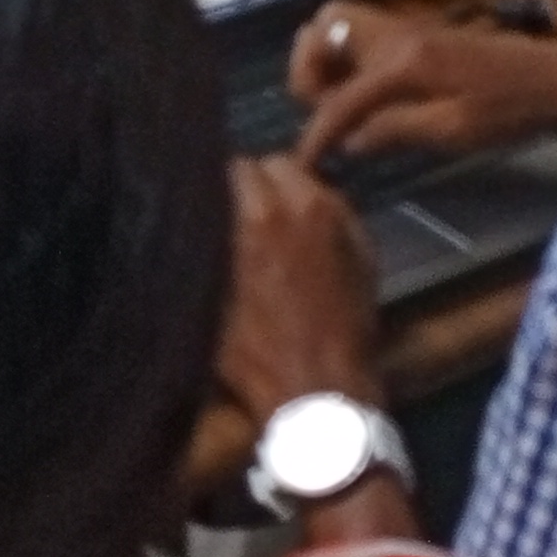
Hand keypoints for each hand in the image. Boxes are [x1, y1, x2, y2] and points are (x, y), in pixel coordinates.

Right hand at [221, 155, 382, 419]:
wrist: (321, 392)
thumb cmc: (254, 356)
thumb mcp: (207, 298)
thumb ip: (204, 244)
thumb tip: (190, 216)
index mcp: (260, 216)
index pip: (235, 165)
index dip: (219, 184)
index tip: (212, 203)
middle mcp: (305, 206)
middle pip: (274, 164)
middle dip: (257, 184)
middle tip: (242, 217)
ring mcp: (342, 224)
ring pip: (309, 184)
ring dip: (289, 198)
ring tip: (274, 234)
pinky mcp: (366, 245)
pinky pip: (336, 211)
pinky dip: (318, 220)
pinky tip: (305, 253)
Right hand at [290, 0, 556, 163]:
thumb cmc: (510, 112)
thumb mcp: (453, 132)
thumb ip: (395, 130)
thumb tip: (349, 141)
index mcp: (405, 61)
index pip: (342, 97)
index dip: (318, 133)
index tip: (306, 162)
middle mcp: (399, 35)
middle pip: (324, 24)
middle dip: (308, 64)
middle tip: (320, 105)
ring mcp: (410, 30)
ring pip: (342, 22)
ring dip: (326, 57)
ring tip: (338, 100)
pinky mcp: (422, 35)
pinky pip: (366, 34)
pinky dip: (350, 57)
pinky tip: (368, 95)